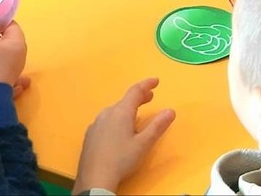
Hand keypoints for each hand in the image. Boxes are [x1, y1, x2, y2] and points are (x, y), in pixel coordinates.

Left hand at [72, 78, 176, 194]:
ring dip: (126, 109)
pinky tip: (118, 130)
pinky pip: (105, 121)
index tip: (156, 81)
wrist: (94, 179)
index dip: (146, 84)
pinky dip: (116, 119)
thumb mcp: (143, 144)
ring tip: (136, 114)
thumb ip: (157, 126)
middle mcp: (106, 114)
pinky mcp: (90, 136)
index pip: (135, 92)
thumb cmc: (121, 160)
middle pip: (124, 101)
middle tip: (150, 97)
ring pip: (114, 111)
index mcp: (121, 113)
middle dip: (138, 97)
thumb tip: (170, 111)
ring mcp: (96, 124)